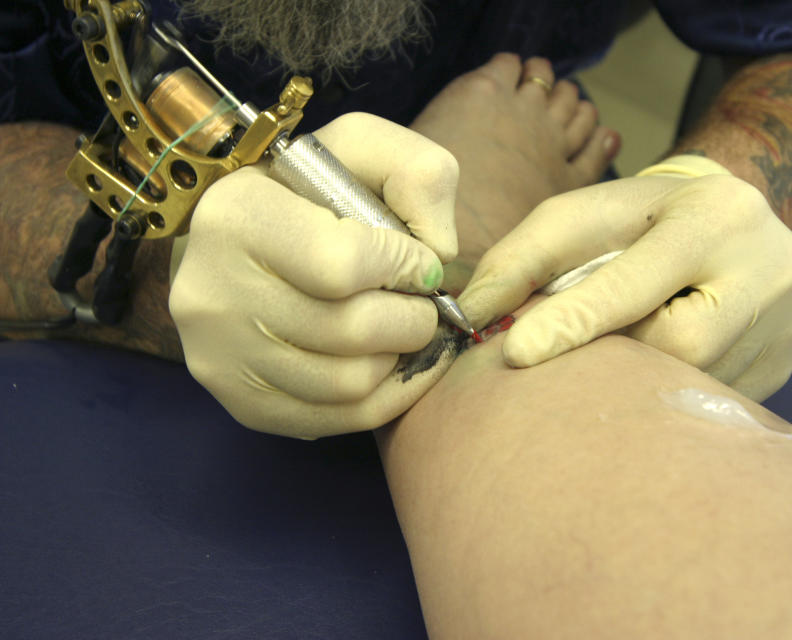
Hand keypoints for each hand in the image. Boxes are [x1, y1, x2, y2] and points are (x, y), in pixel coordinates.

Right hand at [169, 113, 458, 436]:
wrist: (244, 242)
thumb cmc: (314, 193)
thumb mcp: (364, 149)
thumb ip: (417, 173)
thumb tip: (438, 254)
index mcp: (235, 214)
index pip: (342, 265)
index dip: (404, 267)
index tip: (419, 262)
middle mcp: (210, 291)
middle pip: (349, 332)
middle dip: (412, 320)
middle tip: (423, 305)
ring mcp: (218, 356)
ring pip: (347, 384)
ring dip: (399, 358)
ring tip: (402, 329)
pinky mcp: (240, 403)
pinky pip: (336, 421)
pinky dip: (386, 397)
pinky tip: (394, 364)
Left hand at [457, 155, 791, 400]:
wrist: (728, 219)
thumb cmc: (639, 217)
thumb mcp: (581, 216)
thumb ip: (524, 258)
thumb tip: (473, 315)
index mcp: (718, 216)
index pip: (637, 281)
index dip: (574, 321)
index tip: (517, 353)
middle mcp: (771, 269)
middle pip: (678, 345)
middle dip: (615, 353)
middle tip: (575, 353)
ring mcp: (786, 325)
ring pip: (694, 381)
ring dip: (637, 377)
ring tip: (616, 354)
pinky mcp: (781, 366)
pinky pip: (709, 400)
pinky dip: (663, 391)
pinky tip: (649, 370)